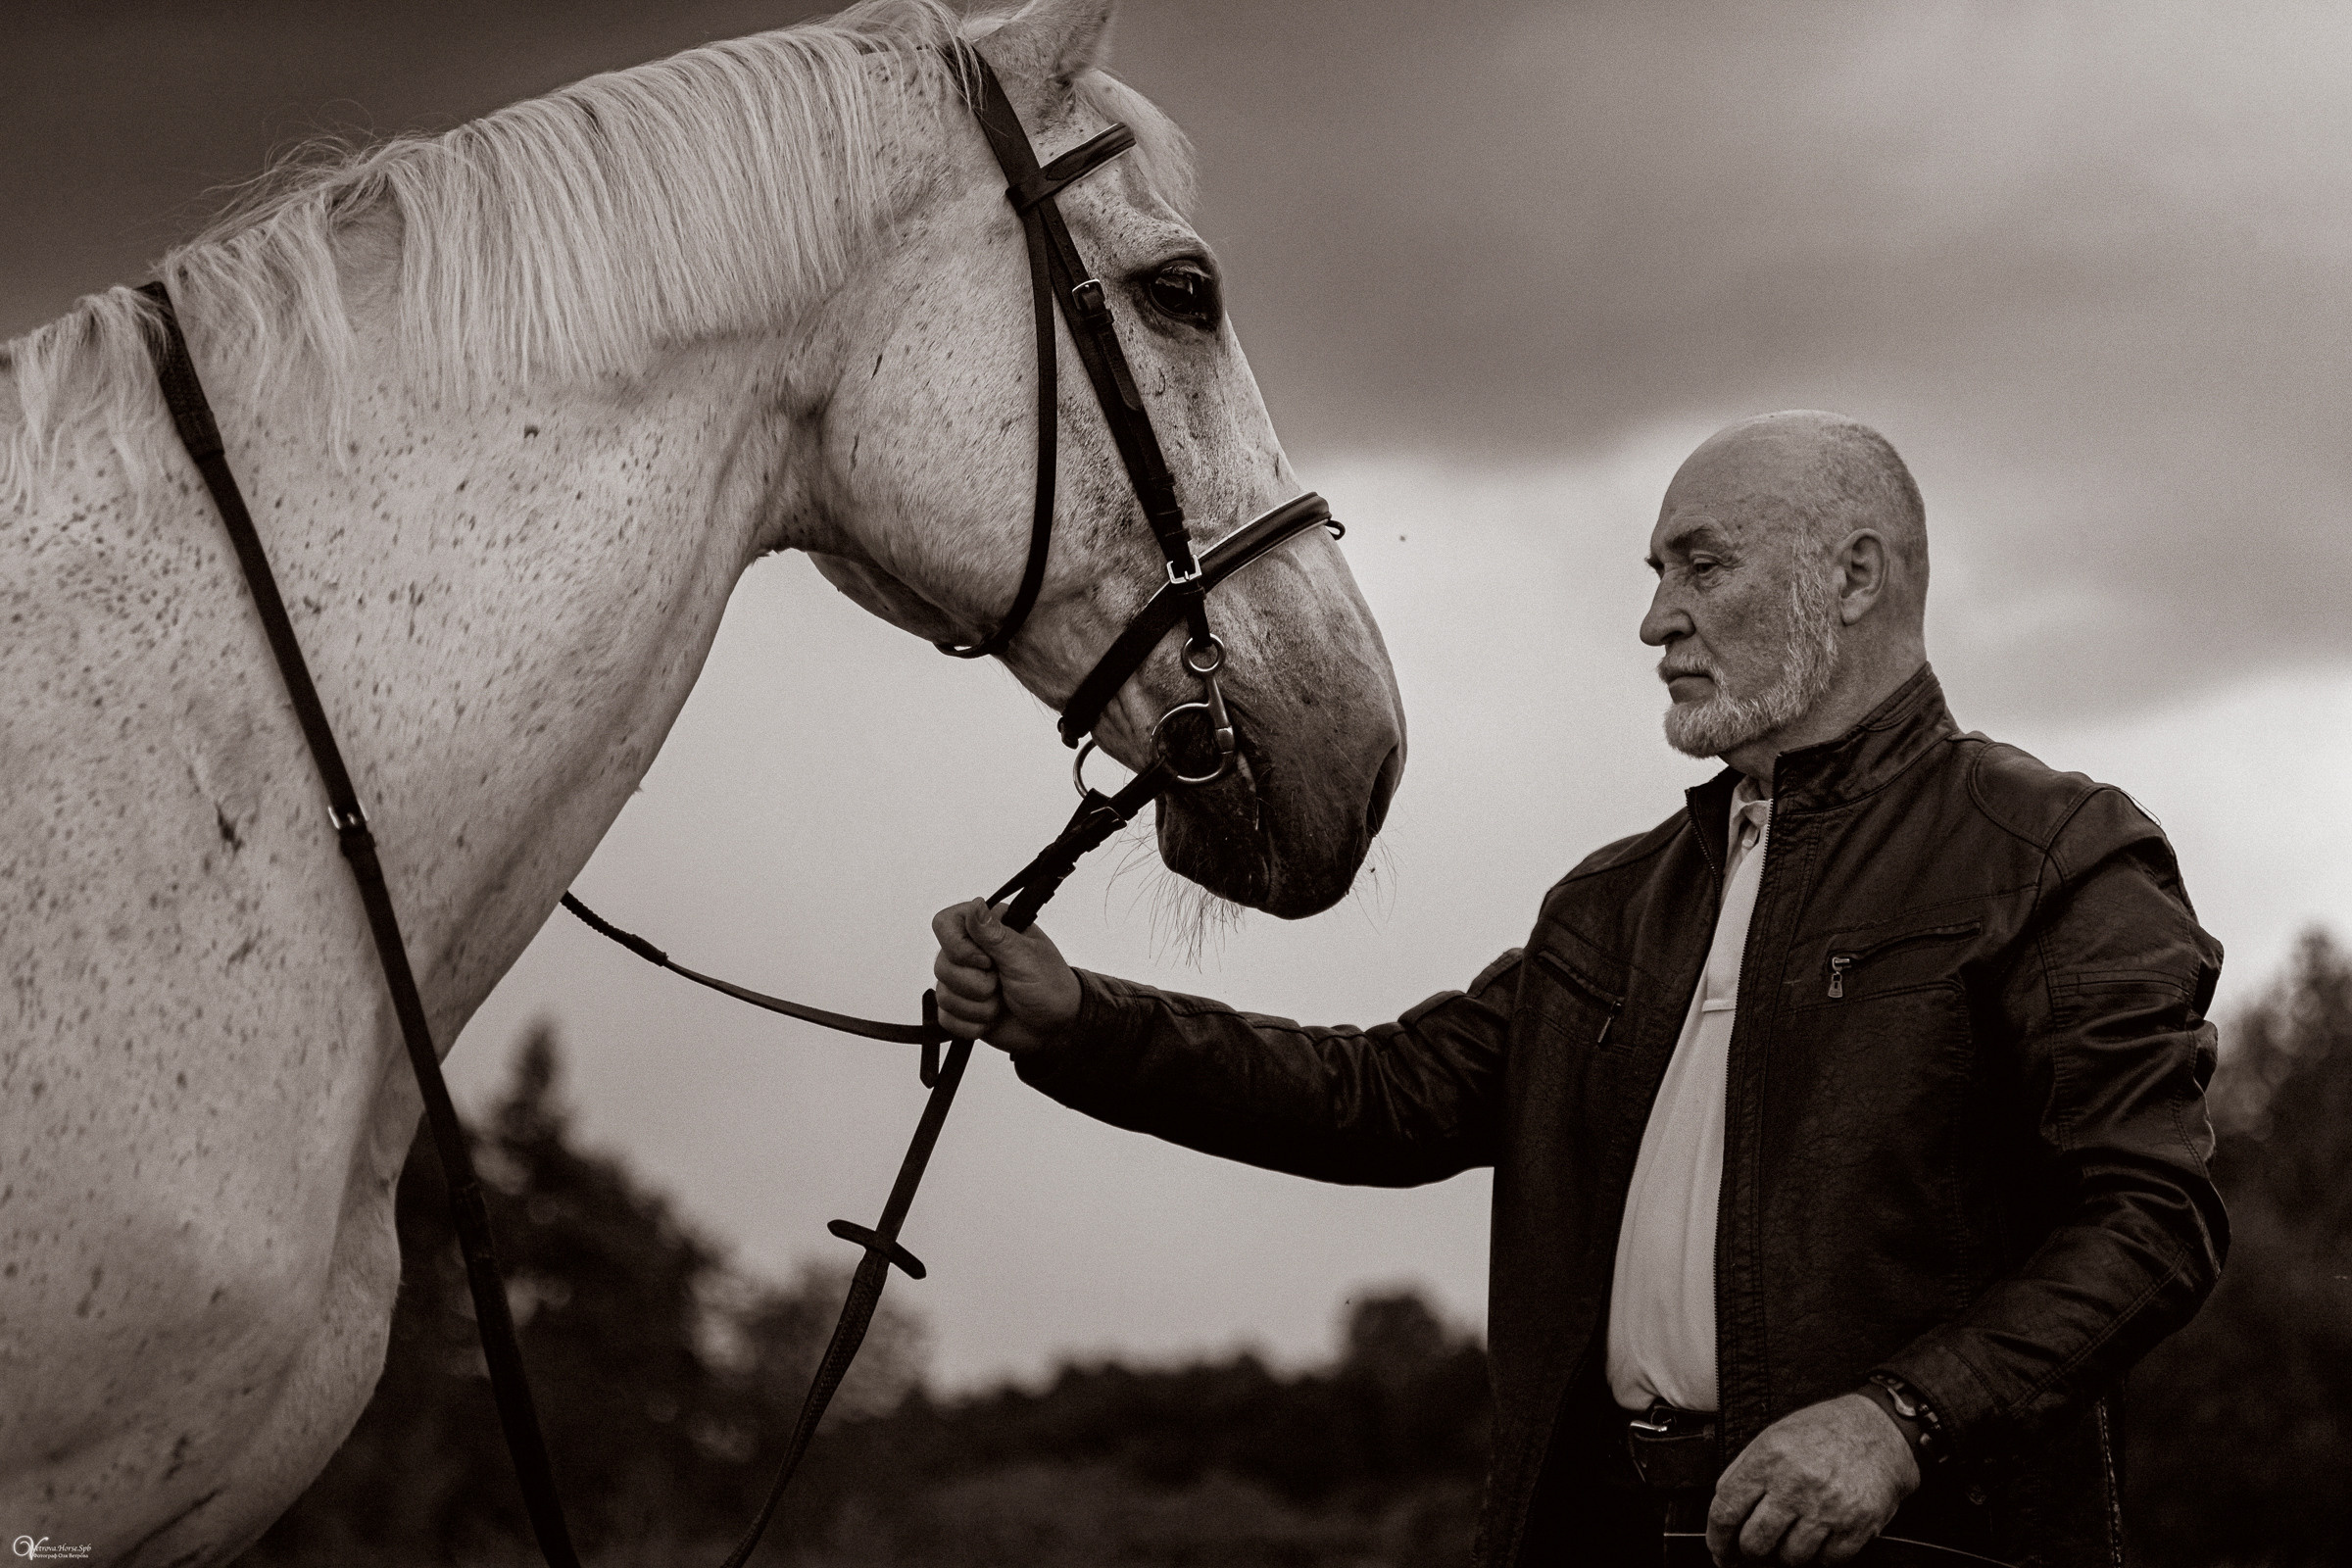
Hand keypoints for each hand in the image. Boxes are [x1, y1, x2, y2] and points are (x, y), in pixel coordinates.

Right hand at [929, 898, 1082, 1052]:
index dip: (958, 947)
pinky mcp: (961, 1008)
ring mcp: (963, 981)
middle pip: (941, 964)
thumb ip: (994, 934)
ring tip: (1002, 1002)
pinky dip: (972, 1024)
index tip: (986, 961)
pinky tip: (993, 1019)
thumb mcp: (1024, 957)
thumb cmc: (1050, 985)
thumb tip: (975, 905)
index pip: (945, 924)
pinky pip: (946, 1018)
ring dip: (978, 1007)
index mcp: (986, 929)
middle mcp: (970, 952)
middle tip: (1003, 983)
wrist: (1057, 1027)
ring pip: (943, 995)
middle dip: (975, 984)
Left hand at [1707, 1392, 1918, 1564]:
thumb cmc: (1824, 1432)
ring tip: (1792, 1535)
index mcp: (1768, 1458)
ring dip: (1786, 1554)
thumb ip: (1743, 1471)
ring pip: (1790, 1558)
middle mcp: (1795, 1484)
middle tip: (1756, 1545)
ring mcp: (1828, 1507)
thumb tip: (1723, 1513)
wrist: (1881, 1430)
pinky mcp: (1857, 1526)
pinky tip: (1820, 1538)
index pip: (1726, 1510)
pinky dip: (1820, 1557)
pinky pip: (1827, 1562)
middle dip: (1749, 1551)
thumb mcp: (1774, 1436)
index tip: (1719, 1550)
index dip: (1717, 1538)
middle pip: (1755, 1543)